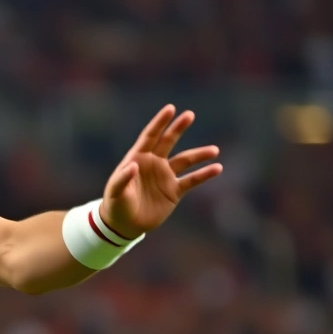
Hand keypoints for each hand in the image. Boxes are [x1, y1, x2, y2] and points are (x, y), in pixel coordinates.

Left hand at [99, 104, 222, 238]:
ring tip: (214, 150)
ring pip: (185, 160)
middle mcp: (153, 163)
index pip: (150, 136)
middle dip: (178, 128)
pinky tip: (217, 168)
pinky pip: (192, 180)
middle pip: (168, 141)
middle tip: (189, 115)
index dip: (160, 123)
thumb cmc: (115, 204)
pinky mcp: (174, 191)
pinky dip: (204, 174)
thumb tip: (134, 166)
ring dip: (199, 154)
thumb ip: (123, 178)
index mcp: (138, 158)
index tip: (170, 109)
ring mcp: (165, 176)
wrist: (124, 224)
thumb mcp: (115, 191)